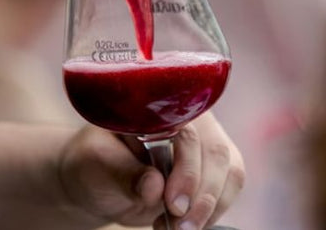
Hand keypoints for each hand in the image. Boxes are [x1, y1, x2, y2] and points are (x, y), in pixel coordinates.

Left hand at [58, 112, 244, 228]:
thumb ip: (122, 172)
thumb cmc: (94, 162)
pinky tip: (186, 224)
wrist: (98, 179)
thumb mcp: (96, 163)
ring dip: (212, 207)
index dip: (187, 170)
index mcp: (160, 106)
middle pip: (218, 153)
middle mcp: (190, 118)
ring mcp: (206, 141)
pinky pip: (228, 188)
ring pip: (231, 172)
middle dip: (203, 195)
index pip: (189, 132)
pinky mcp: (213, 167)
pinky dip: (212, 211)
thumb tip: (155, 185)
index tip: (173, 204)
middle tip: (182, 227)